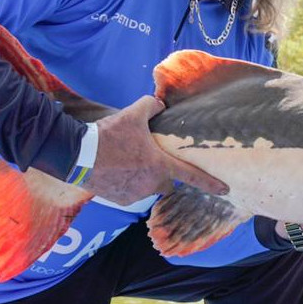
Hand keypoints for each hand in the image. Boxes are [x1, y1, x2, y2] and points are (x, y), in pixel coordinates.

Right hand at [83, 95, 228, 203]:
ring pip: (147, 187)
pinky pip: (131, 192)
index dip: (210, 183)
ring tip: (126, 161)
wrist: (77, 155)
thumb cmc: (109, 135)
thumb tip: (160, 103)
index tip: (225, 190)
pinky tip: (116, 170)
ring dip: (143, 177)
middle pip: (166, 182)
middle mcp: (151, 184)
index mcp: (160, 166)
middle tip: (148, 159)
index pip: (192, 176)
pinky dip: (128, 183)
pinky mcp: (120, 200)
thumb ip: (152, 106)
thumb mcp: (133, 114)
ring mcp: (135, 195)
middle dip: (162, 173)